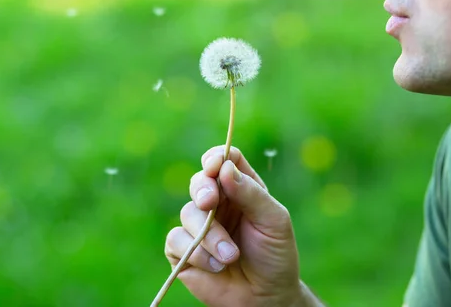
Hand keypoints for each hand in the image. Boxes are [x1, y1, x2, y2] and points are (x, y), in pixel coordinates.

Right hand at [164, 146, 303, 306]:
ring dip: (210, 236)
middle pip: (199, 181)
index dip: (216, 158)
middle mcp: (218, 203)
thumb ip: (251, 193)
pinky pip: (175, 240)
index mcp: (240, 188)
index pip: (224, 160)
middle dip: (202, 190)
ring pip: (188, 213)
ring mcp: (198, 226)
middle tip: (210, 203)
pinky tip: (217, 267)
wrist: (265, 298)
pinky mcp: (182, 251)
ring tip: (231, 256)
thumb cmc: (275, 255)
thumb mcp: (273, 221)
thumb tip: (225, 167)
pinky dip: (197, 254)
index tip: (215, 166)